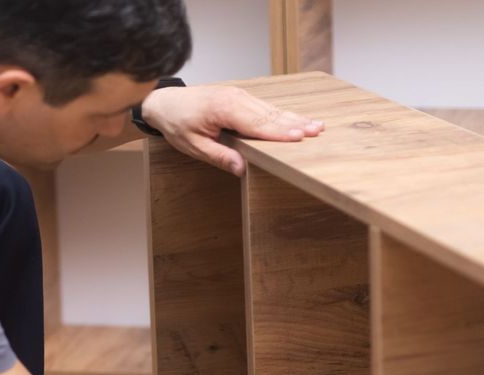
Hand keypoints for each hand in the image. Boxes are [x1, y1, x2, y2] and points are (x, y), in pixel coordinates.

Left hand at [140, 85, 323, 176]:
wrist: (166, 103)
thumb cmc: (178, 124)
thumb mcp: (193, 146)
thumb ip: (219, 156)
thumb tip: (242, 169)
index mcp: (224, 110)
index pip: (257, 124)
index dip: (280, 132)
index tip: (299, 137)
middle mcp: (235, 99)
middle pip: (270, 115)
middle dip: (295, 124)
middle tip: (317, 131)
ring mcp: (239, 96)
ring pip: (270, 110)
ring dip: (293, 118)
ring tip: (316, 126)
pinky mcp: (240, 97)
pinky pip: (264, 107)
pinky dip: (282, 114)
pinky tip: (297, 119)